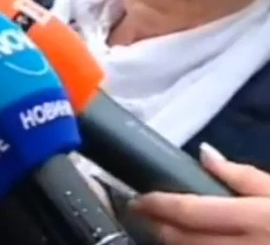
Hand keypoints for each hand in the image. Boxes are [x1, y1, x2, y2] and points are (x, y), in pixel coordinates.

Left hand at [132, 143, 269, 244]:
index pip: (190, 211)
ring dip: (170, 240)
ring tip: (159, 224)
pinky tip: (184, 238)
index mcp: (253, 219)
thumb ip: (243, 176)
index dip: (157, 205)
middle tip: (140, 212)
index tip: (136, 199)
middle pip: (183, 239)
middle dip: (156, 226)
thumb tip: (204, 153)